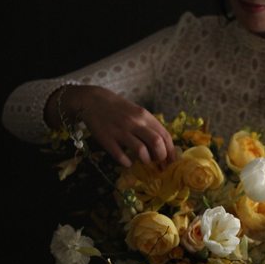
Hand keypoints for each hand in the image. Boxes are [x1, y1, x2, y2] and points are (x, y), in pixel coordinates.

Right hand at [47, 85, 175, 166]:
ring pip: (141, 150)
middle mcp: (135, 123)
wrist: (93, 101)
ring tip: (143, 160)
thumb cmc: (119, 109)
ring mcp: (120, 131)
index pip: (165, 135)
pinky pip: (121, 157)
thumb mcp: (138, 112)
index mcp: (144, 116)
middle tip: (158, 162)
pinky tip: (128, 161)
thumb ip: (149, 126)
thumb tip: (164, 146)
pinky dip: (127, 162)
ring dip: (145, 160)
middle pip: (156, 143)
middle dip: (161, 157)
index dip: (171, 151)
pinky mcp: (107, 140)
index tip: (171, 162)